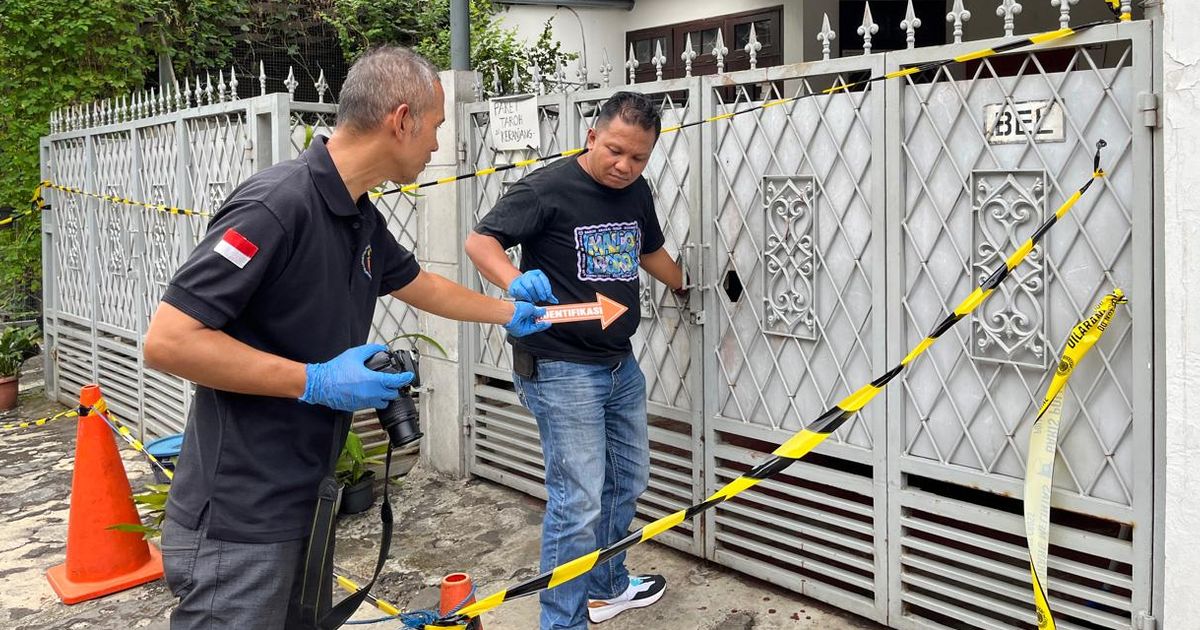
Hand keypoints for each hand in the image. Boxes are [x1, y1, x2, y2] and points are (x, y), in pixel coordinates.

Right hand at [299, 344, 414, 411]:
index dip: (405, 379)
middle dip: (395, 387)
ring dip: (385, 395)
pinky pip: (372, 404)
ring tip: (382, 387)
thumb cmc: (335, 371)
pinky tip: (369, 391)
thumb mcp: (355, 354)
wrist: (320, 384)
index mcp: (372, 381)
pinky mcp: (358, 406)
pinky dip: (374, 399)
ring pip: (383, 402)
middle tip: (394, 381)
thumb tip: (381, 349)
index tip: (409, 376)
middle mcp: (370, 393)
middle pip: (392, 394)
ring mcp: (364, 402)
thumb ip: (371, 350)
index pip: (395, 382)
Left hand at [506, 301, 549, 336]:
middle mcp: (524, 319)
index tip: (548, 314)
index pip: (535, 315)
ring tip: (549, 321)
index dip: (542, 315)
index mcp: (524, 312)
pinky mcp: (524, 331)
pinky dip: (540, 327)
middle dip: (543, 320)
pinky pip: (534, 329)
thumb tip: (544, 311)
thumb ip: (538, 311)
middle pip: (536, 321)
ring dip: (543, 324)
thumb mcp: (531, 307)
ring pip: (536, 326)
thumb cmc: (516, 308)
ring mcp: (524, 325)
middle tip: (550, 318)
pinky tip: (545, 323)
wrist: (509, 314)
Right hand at [507, 270, 558, 303]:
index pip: (544, 279)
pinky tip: (530, 299)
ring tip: (535, 299)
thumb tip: (555, 301)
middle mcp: (529, 274)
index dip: (547, 288)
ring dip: (534, 295)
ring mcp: (522, 279)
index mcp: (537, 274)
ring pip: (529, 286)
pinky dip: (527, 296)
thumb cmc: (531, 288)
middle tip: (542, 299)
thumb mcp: (541, 290)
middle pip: (536, 281)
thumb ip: (548, 295)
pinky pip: (522, 291)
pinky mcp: (516, 285)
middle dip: (540, 291)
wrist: (518, 287)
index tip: (548, 295)